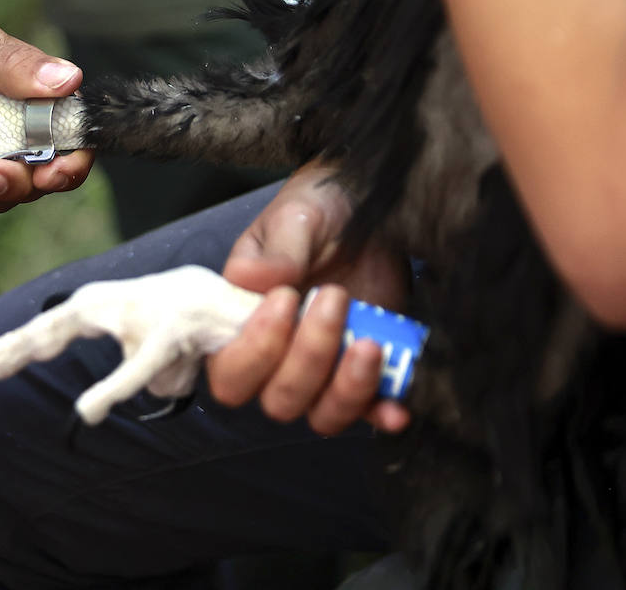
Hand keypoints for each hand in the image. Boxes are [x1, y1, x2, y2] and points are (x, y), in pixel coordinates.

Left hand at [0, 9, 93, 222]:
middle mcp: (0, 126)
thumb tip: (69, 77)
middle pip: (43, 169)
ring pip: (8, 193)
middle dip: (33, 179)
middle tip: (3, 174)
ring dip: (1, 193)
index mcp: (15, 87)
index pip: (63, 126)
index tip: (59, 163)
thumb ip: (10, 67)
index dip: (72, 150)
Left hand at [0, 265, 263, 424]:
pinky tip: (88, 411)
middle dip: (26, 339)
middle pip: (67, 317)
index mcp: (124, 304)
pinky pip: (139, 364)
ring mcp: (153, 307)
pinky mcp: (177, 327)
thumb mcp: (169, 355)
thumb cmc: (215, 326)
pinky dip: (112, 388)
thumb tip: (142, 393)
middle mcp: (132, 298)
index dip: (27, 339)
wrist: (274, 307)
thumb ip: (146, 372)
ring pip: (96, 332)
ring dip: (82, 362)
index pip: (64, 320)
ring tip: (55, 399)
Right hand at [206, 162, 411, 434]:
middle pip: (279, 399)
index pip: (229, 373)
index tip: (286, 299)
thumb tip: (250, 279)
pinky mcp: (362, 374)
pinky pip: (367, 412)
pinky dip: (380, 413)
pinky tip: (396, 408)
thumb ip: (273, 253)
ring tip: (370, 343)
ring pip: (322, 414)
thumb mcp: (292, 220)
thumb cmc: (314, 213)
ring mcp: (322, 372)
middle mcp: (275, 361)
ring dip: (346, 388)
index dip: (255, 351)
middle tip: (335, 297)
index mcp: (240, 325)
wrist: (365, 210)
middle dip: (309, 356)